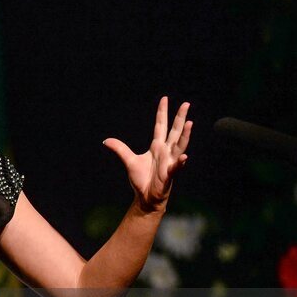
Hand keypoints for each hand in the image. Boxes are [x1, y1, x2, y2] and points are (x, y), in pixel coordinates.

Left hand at [103, 96, 191, 212]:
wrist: (146, 197)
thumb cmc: (141, 180)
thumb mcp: (129, 161)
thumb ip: (120, 149)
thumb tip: (106, 140)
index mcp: (157, 146)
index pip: (160, 126)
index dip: (162, 113)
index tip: (165, 99)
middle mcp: (166, 151)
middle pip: (174, 131)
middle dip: (180, 118)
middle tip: (186, 104)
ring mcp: (169, 162)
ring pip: (180, 145)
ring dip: (185, 135)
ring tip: (189, 123)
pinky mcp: (169, 174)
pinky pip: (176, 167)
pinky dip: (180, 162)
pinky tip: (184, 157)